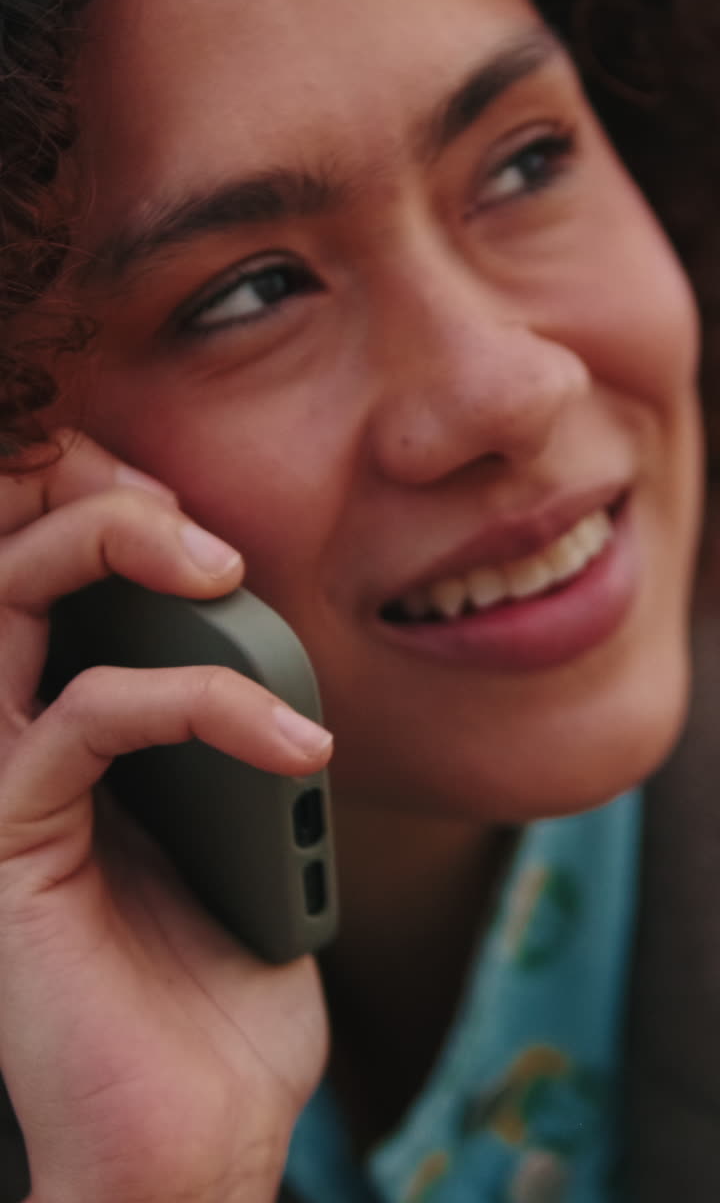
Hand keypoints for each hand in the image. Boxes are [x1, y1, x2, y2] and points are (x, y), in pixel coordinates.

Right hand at [0, 432, 330, 1202]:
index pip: (62, 578)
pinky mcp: (11, 837)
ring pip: (7, 597)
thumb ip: (248, 754)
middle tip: (200, 522)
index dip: (119, 512)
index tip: (219, 522)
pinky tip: (294, 742)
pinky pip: (89, 716)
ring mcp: (5, 786)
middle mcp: (20, 742)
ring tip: (220, 566)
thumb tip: (285, 670)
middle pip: (9, 556)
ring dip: (112, 544)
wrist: (191, 1143)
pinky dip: (200, 700)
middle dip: (91, 496)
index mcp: (74, 736)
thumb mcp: (255, 842)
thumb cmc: (223, 1002)